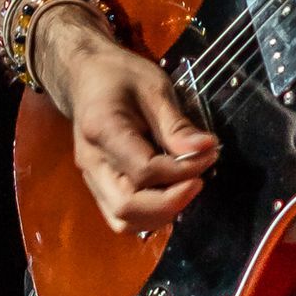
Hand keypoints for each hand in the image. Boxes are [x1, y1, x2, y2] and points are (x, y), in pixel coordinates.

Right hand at [33, 10, 218, 236]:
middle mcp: (91, 162)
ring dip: (161, 214)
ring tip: (187, 187)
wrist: (86, 76)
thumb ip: (177, 124)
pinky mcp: (98, 186)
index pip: (143, 171)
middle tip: (199, 180)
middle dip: (170, 203)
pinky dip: (150, 215)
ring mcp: (91, 177)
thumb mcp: (154, 87)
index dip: (181, 170)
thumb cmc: (120, 75)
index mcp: (102, 130)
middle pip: (127, 207)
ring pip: (122, 220)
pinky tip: (171, 194)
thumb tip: (207, 149)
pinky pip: (121, 215)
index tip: (209, 153)